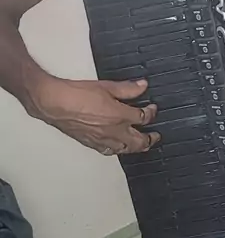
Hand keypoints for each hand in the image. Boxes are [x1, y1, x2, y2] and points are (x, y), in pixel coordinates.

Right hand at [30, 76, 160, 154]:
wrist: (55, 103)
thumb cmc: (77, 94)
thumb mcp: (107, 86)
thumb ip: (127, 89)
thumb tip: (142, 86)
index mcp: (120, 116)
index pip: (144, 118)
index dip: (151, 113)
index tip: (152, 108)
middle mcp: (114, 131)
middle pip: (139, 141)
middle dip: (150, 139)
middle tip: (155, 136)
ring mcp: (103, 140)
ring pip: (126, 149)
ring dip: (136, 147)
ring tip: (142, 145)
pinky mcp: (91, 143)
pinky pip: (109, 151)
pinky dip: (118, 150)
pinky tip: (118, 148)